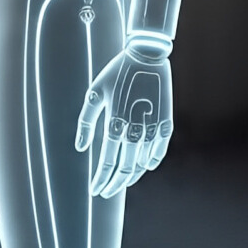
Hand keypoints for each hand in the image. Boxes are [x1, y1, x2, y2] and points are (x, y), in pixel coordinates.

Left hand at [76, 38, 173, 197]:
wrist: (146, 56)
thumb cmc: (115, 73)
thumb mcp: (94, 93)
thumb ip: (86, 122)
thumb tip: (80, 148)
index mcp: (116, 123)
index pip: (108, 163)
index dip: (101, 179)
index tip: (95, 190)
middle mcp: (136, 130)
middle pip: (126, 169)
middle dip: (114, 184)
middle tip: (106, 191)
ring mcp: (154, 129)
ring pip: (143, 165)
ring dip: (132, 176)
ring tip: (121, 181)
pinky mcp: (167, 125)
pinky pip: (159, 152)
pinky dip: (151, 163)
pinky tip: (143, 166)